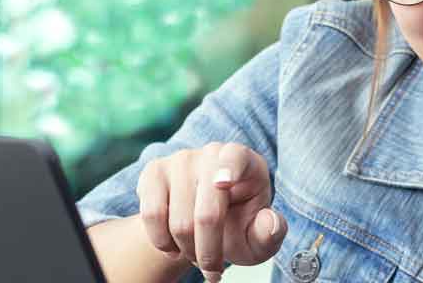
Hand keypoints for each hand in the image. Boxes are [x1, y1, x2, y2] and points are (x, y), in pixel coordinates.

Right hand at [136, 142, 286, 281]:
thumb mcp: (258, 238)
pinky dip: (161, 241)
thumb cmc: (238, 227)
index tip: (223, 184)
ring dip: (186, 250)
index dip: (229, 169)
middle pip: (207, 212)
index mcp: (245, 161)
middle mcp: (212, 153)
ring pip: (178, 220)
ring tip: (195, 255)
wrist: (202, 224)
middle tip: (212, 271)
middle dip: (209, 251)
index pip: (236, 157)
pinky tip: (173, 247)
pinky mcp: (154, 172)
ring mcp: (181, 159)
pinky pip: (151, 214)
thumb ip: (271, 233)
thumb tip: (270, 221)